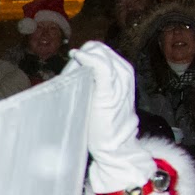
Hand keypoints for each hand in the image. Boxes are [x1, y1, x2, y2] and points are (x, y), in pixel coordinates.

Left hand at [70, 41, 148, 191]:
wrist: (114, 145)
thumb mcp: (99, 96)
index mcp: (122, 74)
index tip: (72, 60)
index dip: (85, 52)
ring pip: (101, 54)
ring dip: (83, 56)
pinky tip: (77, 56)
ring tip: (71, 67)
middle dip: (84, 53)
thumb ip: (92, 82)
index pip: (102, 51)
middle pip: (101, 49)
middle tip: (71, 67)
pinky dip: (89, 59)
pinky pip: (102, 67)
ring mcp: (120, 82)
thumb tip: (73, 70)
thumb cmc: (101, 124)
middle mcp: (124, 74)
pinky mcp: (110, 92)